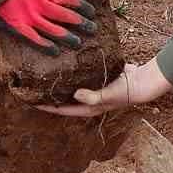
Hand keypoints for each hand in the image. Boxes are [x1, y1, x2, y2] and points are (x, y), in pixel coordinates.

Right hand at [0, 0, 95, 53]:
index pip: (70, 0)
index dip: (83, 7)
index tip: (92, 12)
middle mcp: (41, 5)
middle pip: (66, 17)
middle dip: (81, 24)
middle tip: (93, 29)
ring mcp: (29, 17)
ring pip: (53, 30)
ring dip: (68, 37)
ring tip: (79, 43)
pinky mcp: (17, 26)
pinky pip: (33, 39)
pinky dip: (45, 46)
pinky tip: (55, 51)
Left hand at [38, 57, 172, 115]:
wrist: (142, 82)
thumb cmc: (124, 92)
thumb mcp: (107, 95)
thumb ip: (92, 97)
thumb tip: (75, 94)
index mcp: (87, 108)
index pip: (61, 109)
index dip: (45, 105)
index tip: (30, 100)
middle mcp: (87, 100)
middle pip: (63, 99)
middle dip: (49, 94)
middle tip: (32, 85)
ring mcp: (92, 89)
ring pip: (69, 86)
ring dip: (59, 82)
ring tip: (43, 74)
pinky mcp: (97, 78)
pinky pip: (79, 76)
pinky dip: (71, 72)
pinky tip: (62, 63)